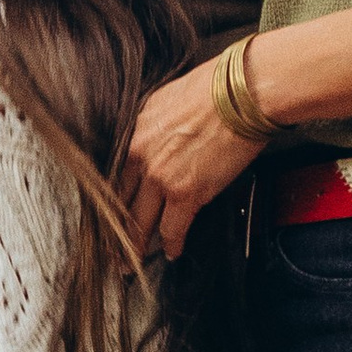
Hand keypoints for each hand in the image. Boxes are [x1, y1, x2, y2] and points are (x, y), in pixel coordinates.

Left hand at [125, 59, 261, 260]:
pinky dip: (172, 244)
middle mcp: (140, 157)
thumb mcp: (167, 99)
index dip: (112, 199)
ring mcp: (161, 178)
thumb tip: (156, 137)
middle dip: (114, 230)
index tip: (109, 213)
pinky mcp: (186, 193)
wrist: (242, 93)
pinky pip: (173, 228)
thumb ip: (153, 125)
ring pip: (140, 221)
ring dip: (135, 246)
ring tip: (131, 263)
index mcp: (135, 133)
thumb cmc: (215, 88)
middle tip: (110, 249)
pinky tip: (172, 253)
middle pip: (120, 203)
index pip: (115, 175)